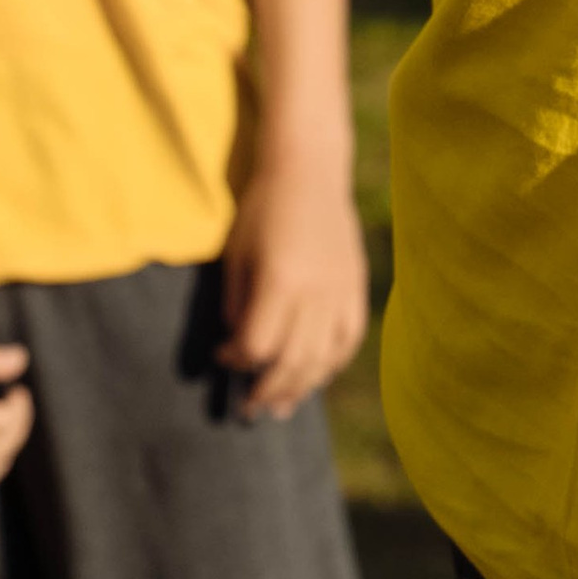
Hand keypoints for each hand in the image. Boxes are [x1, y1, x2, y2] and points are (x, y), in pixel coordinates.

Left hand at [218, 159, 366, 421]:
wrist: (309, 170)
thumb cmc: (262, 209)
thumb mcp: (237, 256)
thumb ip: (238, 305)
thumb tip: (241, 348)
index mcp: (281, 282)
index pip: (257, 346)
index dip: (235, 360)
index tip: (221, 355)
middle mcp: (316, 292)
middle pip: (292, 362)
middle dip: (266, 390)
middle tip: (248, 409)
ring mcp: (341, 290)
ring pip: (324, 358)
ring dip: (301, 387)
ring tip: (282, 405)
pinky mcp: (356, 285)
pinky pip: (350, 338)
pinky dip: (334, 362)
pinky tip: (317, 375)